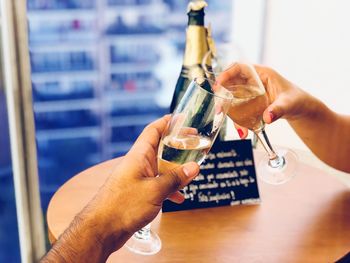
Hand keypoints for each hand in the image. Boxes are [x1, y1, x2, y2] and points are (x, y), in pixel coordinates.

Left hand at [41, 115, 199, 261]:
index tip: (181, 118)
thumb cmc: (124, 205)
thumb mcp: (155, 190)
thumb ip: (175, 178)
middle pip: (160, 147)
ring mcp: (138, 178)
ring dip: (176, 168)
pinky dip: (169, 187)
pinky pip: (157, 184)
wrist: (101, 230)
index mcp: (139, 156)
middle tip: (194, 142)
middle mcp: (138, 163)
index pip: (153, 130)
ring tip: (192, 170)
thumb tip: (194, 167)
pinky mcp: (138, 192)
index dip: (167, 122)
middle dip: (177, 145)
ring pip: (161, 167)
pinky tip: (179, 197)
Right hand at [217, 64, 308, 137]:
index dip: (227, 73)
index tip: (219, 84)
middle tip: (219, 108)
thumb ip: (278, 110)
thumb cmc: (296, 100)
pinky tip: (242, 130)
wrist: (300, 109)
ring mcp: (250, 92)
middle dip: (222, 94)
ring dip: (228, 110)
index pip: (240, 67)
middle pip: (231, 82)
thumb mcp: (288, 104)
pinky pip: (238, 108)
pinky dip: (237, 119)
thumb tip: (267, 118)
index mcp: (262, 74)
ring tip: (230, 122)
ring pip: (233, 97)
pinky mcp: (249, 102)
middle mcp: (253, 81)